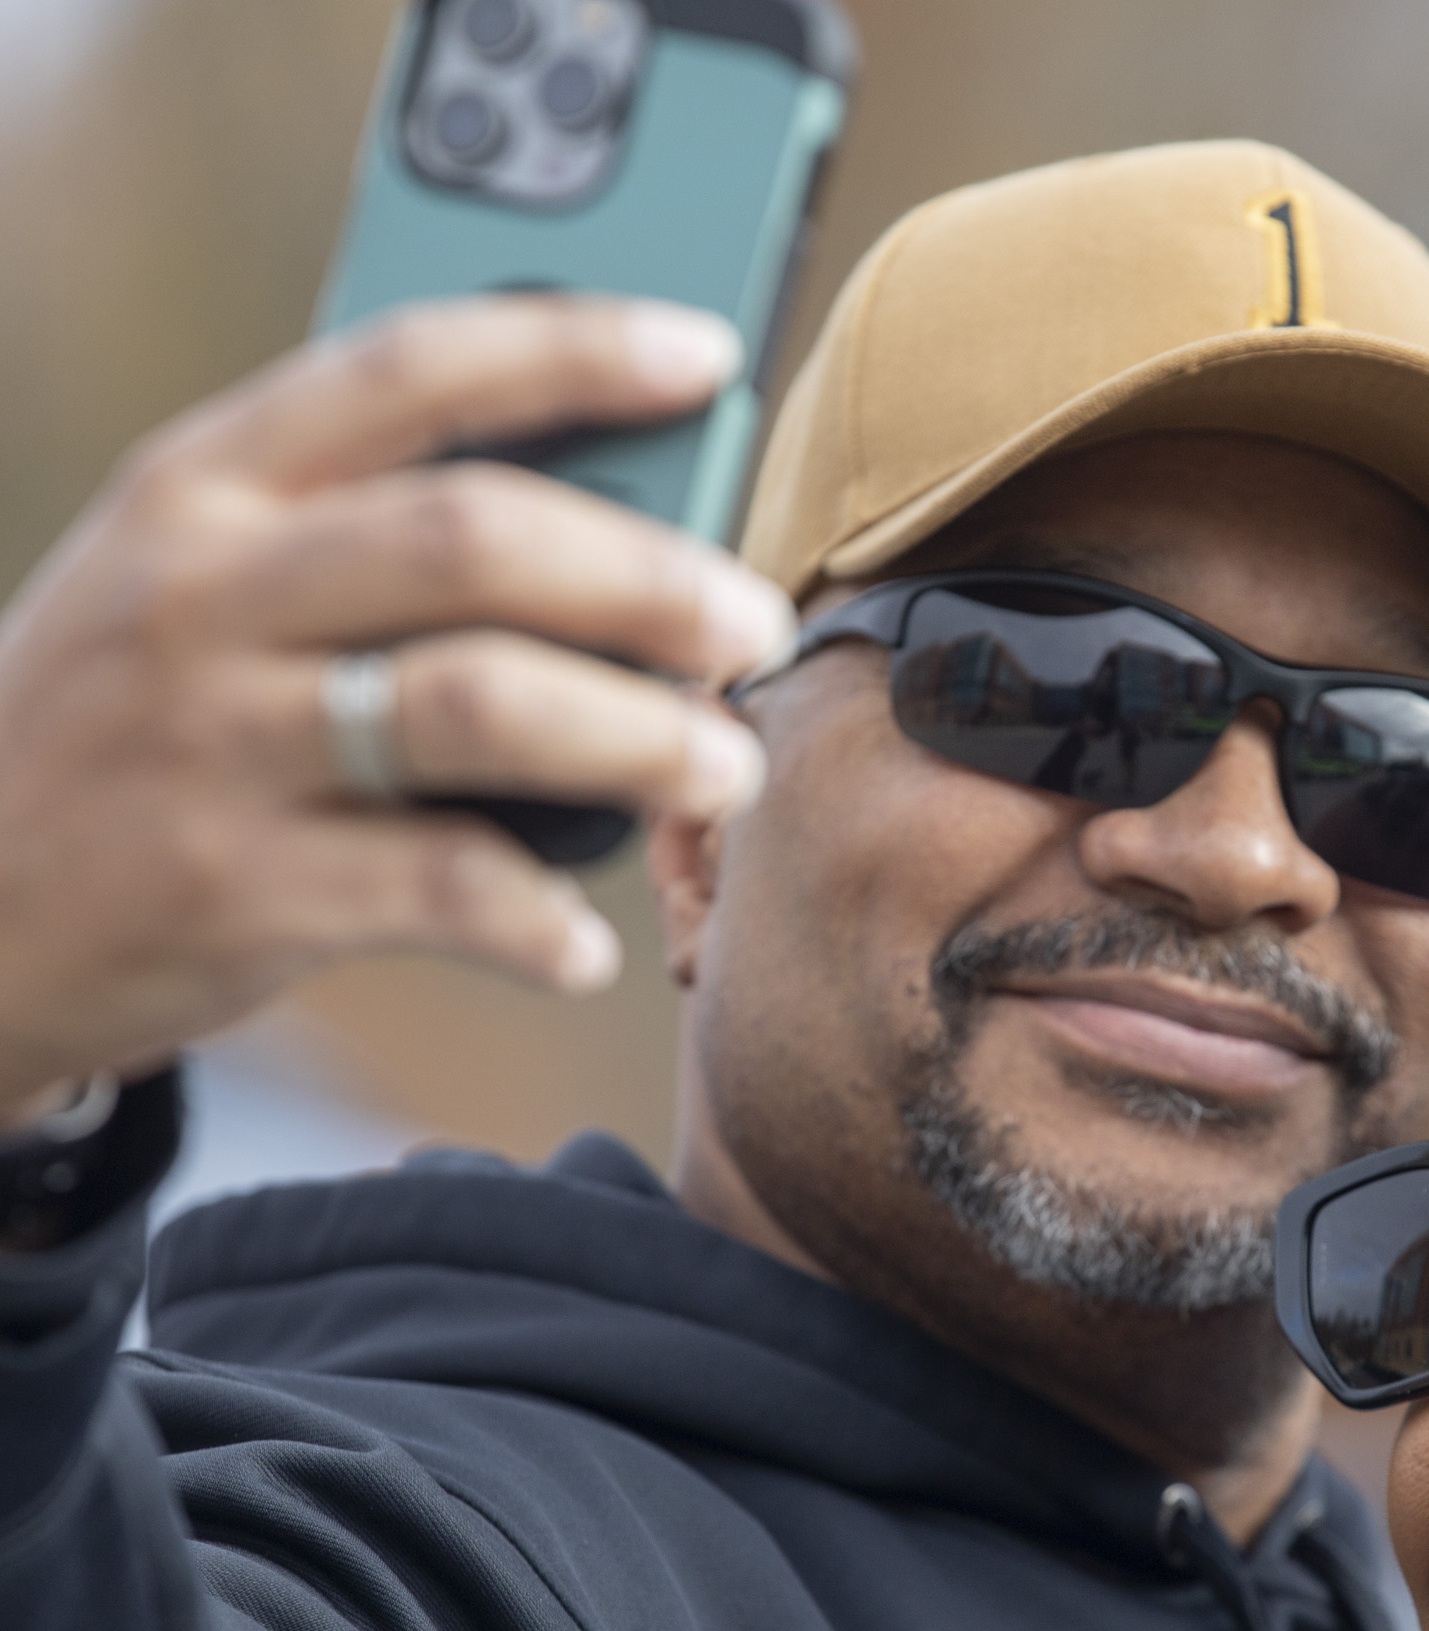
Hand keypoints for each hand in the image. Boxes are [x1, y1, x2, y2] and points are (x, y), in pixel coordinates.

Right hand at [0, 294, 795, 1110]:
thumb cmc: (131, 721)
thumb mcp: (194, 583)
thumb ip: (360, 535)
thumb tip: (624, 523)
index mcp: (205, 484)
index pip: (408, 367)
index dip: (572, 346)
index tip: (704, 357)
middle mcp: (204, 592)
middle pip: (472, 539)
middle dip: (645, 576)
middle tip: (751, 622)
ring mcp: (213, 740)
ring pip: (477, 705)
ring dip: (636, 740)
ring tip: (723, 773)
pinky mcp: (230, 886)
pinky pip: (436, 889)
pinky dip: (537, 917)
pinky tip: (585, 941)